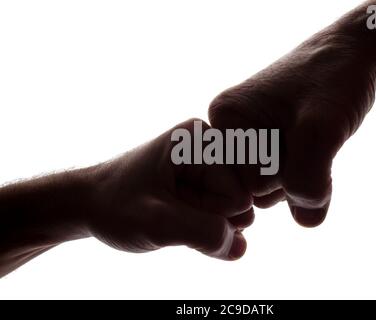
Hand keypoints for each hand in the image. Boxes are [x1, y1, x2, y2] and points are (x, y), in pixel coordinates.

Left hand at [90, 119, 252, 259]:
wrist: (90, 205)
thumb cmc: (115, 205)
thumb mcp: (155, 221)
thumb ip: (202, 232)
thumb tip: (240, 247)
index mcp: (200, 140)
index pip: (237, 195)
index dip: (209, 215)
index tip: (171, 208)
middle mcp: (209, 149)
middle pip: (239, 204)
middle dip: (210, 222)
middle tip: (170, 214)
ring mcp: (208, 168)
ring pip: (231, 214)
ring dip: (204, 228)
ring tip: (170, 216)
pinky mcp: (204, 186)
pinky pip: (221, 217)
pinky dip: (203, 230)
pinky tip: (178, 223)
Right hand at [208, 0, 375, 227]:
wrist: (353, 58)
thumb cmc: (334, 80)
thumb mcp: (323, 127)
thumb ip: (308, 178)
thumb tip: (306, 221)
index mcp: (226, 118)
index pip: (244, 182)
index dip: (282, 173)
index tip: (300, 139)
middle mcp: (231, 132)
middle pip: (254, 191)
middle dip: (291, 177)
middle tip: (310, 138)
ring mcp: (250, 143)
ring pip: (269, 193)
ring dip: (300, 178)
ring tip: (313, 139)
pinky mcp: (268, 150)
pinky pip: (281, 186)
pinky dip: (306, 178)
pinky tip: (315, 150)